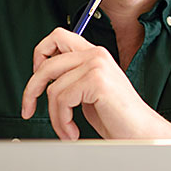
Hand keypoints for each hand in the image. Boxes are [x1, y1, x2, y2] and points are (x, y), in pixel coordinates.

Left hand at [21, 27, 170, 140]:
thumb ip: (71, 80)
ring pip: (53, 88)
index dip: (39, 54)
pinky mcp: (97, 80)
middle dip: (32, 90)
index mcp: (94, 54)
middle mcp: (96, 54)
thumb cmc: (117, 118)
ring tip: (67, 130)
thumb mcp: (88, 93)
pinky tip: (73, 131)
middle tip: (28, 109)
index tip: (36, 78)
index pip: (57, 37)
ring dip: (55, 116)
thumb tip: (42, 81)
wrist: (142, 133)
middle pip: (46, 63)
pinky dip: (62, 121)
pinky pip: (62, 100)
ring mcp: (97, 65)